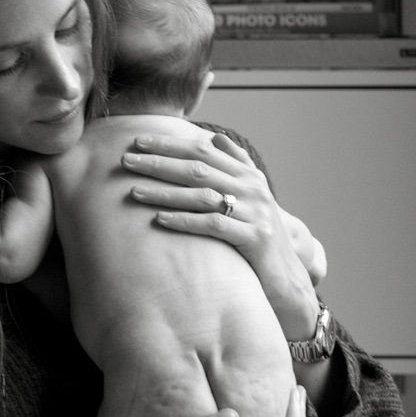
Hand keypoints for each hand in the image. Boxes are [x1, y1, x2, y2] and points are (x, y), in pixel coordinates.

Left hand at [119, 129, 319, 341]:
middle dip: (159, 163)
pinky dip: (185, 221)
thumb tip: (216, 138)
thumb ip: (237, 166)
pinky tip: (160, 220)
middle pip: (198, 169)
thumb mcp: (252, 197)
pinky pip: (213, 225)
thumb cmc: (259, 237)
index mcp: (248, 175)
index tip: (139, 141)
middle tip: (127, 161)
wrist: (288, 278)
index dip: (170, 144)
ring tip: (134, 191)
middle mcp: (253, 189)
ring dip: (164, 192)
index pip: (203, 151)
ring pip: (202, 195)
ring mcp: (255, 212)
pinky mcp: (255, 238)